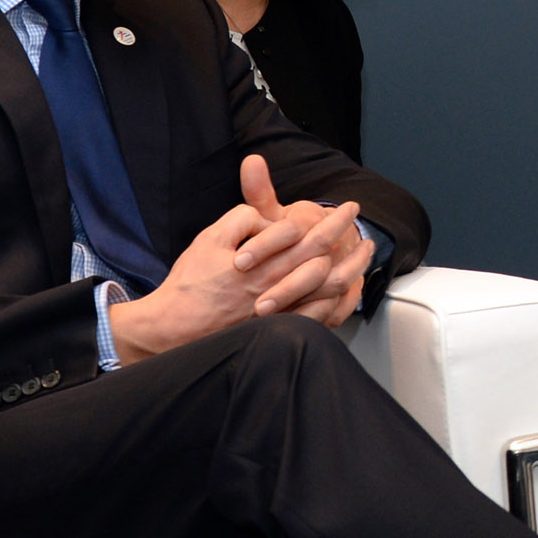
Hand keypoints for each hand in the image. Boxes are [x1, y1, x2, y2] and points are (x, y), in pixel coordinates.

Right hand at [106, 157, 369, 363]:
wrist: (173, 329)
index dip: (331, 219)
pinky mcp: (278, 328)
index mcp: (261, 264)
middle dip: (346, 235)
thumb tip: (266, 215)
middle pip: (323, 257)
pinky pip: (319, 316)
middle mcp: (275, 287)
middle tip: (360, 219)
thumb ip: (240, 221)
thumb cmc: (189, 284)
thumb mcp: (209, 241)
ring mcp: (280, 311)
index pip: (307, 235)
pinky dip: (339, 301)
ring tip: (365, 251)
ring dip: (351, 266)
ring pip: (328, 288)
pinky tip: (349, 287)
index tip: (345, 208)